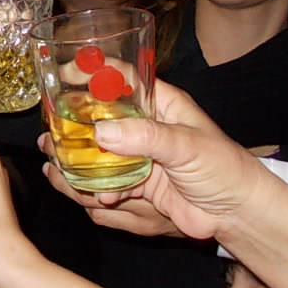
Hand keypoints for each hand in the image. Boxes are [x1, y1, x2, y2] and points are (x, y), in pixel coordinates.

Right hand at [48, 80, 279, 240]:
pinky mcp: (134, 184)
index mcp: (159, 104)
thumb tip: (102, 131)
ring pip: (95, 154)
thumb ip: (147, 137)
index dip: (91, 71)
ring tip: (63, 171)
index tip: (63, 73)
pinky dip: (96, 191)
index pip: (120, 77)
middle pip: (97, 118)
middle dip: (72, 129)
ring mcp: (136, 156)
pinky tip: (103, 197)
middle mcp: (142, 126)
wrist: (236, 215)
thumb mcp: (188, 145)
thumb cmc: (225, 169)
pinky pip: (103, 183)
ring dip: (79, 166)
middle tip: (51, 138)